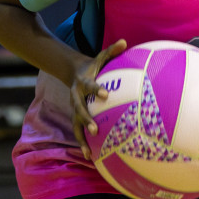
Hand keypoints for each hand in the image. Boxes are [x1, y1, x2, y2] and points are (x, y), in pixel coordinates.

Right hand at [70, 39, 126, 159]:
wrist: (74, 74)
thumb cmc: (94, 67)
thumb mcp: (100, 57)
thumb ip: (112, 51)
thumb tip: (124, 41)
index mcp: (83, 84)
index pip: (91, 86)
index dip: (97, 89)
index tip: (106, 94)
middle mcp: (77, 98)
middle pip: (80, 110)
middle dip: (87, 120)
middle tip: (96, 129)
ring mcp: (75, 110)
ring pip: (76, 126)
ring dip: (82, 139)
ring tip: (88, 153)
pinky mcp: (76, 118)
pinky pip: (79, 132)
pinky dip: (84, 144)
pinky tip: (90, 157)